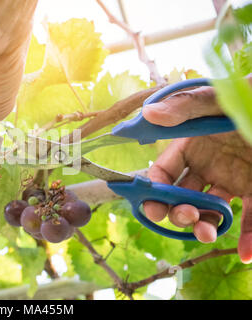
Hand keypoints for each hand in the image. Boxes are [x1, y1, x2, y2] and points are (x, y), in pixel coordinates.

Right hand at [142, 83, 251, 263]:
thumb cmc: (249, 97)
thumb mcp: (219, 99)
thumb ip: (186, 105)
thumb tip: (148, 113)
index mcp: (192, 144)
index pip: (163, 172)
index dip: (153, 190)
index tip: (151, 207)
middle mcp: (209, 165)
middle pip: (183, 196)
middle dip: (178, 211)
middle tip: (186, 216)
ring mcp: (234, 179)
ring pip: (212, 210)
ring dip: (205, 227)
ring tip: (208, 234)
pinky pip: (251, 216)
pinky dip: (249, 236)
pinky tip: (246, 253)